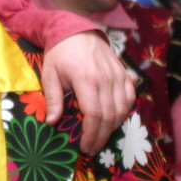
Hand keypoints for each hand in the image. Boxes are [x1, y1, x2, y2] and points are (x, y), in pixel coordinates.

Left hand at [41, 31, 133, 153]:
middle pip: (109, 116)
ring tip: (100, 139)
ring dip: (113, 128)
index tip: (84, 147)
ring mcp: (118, 76)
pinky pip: (130, 98)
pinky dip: (124, 113)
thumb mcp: (50, 75)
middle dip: (101, 137)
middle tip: (91, 149)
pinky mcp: (124, 74)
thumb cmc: (60, 54)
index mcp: (86, 80)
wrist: (77, 31)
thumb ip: (52, 99)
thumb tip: (51, 122)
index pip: (94, 114)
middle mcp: (106, 79)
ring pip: (122, 110)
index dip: (91, 134)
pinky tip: (113, 121)